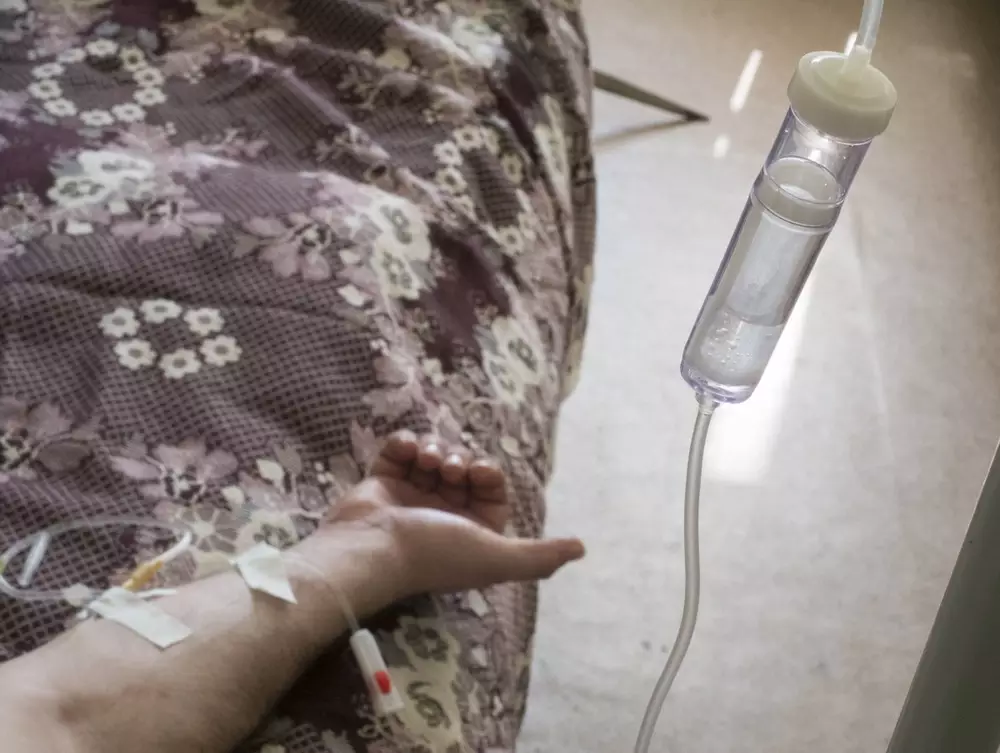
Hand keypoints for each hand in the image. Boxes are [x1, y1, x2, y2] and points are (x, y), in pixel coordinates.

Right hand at [321, 431, 584, 602]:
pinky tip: (404, 451)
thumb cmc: (435, 552)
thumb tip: (581, 548)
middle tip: (449, 470)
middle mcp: (442, 515)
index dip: (488, 474)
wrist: (371, 546)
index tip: (477, 473)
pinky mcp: (381, 483)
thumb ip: (540, 556)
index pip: (491, 489)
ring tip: (426, 462)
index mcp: (471, 532)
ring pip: (434, 457)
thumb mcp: (497, 557)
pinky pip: (399, 451)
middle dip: (461, 460)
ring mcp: (410, 497)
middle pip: (464, 469)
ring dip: (434, 451)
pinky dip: (404, 444)